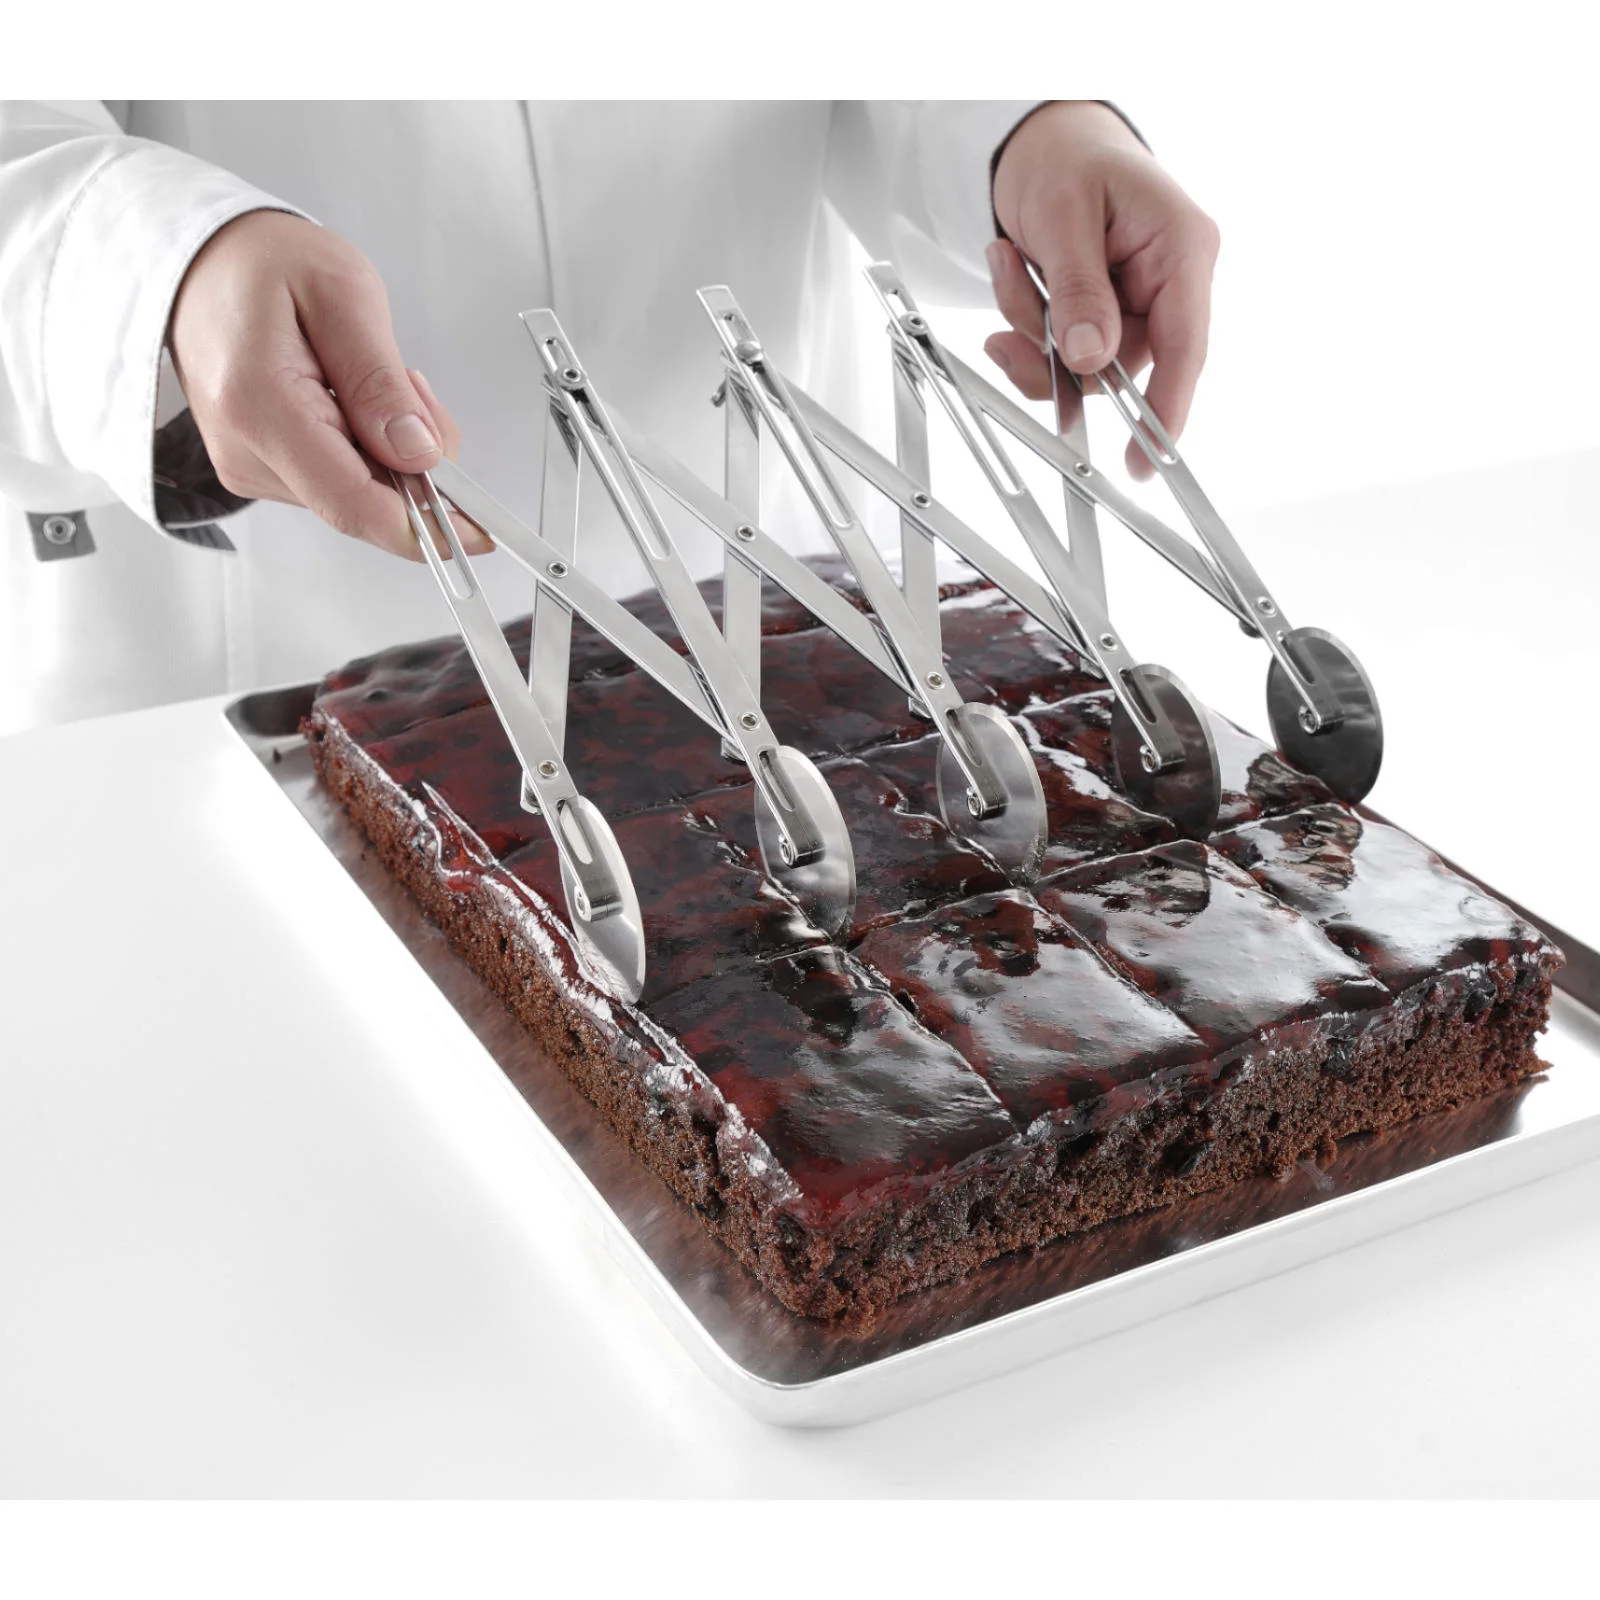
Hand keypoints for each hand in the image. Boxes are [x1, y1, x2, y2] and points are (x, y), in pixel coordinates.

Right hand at [168, 211, 489, 559]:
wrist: (203, 259)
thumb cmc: (261, 263)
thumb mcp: (343, 295)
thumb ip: (380, 382)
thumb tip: (418, 454)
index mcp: (260, 408)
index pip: (354, 505)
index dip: (427, 528)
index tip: (479, 529)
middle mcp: (246, 451)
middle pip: (366, 503)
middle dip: (417, 465)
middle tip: (416, 391)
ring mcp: (249, 466)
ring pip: (359, 494)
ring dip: (391, 451)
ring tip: (372, 378)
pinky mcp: (261, 468)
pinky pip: (339, 480)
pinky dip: (367, 449)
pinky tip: (353, 400)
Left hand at [988, 101, 1220, 479]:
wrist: (1042, 139)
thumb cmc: (1066, 157)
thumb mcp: (1065, 216)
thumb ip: (1080, 290)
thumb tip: (1093, 357)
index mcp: (1182, 250)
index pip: (1185, 348)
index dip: (1167, 411)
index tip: (1147, 461)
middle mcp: (1168, 281)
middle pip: (1120, 365)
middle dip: (1054, 349)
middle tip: (1012, 310)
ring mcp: (1137, 301)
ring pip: (1083, 363)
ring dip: (1032, 329)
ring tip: (1009, 261)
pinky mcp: (1104, 312)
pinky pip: (1064, 350)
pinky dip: (1028, 325)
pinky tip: (1013, 270)